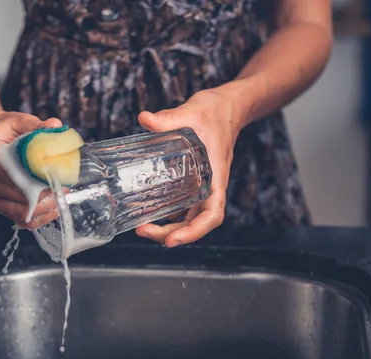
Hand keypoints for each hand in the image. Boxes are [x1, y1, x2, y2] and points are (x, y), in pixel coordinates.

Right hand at [0, 111, 62, 227]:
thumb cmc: (7, 130)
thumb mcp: (20, 121)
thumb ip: (36, 125)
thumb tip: (55, 126)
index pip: (13, 175)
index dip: (36, 180)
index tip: (57, 180)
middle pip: (18, 196)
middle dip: (44, 195)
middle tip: (64, 190)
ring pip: (20, 211)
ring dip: (43, 207)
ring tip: (60, 198)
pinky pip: (19, 219)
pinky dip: (38, 217)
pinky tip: (52, 208)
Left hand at [136, 86, 246, 246]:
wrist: (227, 106)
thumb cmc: (216, 111)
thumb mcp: (192, 112)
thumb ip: (169, 118)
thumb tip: (145, 119)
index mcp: (216, 176)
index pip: (212, 215)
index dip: (193, 232)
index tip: (171, 240)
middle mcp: (211, 186)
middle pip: (195, 223)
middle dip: (170, 234)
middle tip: (142, 231)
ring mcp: (203, 185)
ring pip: (188, 217)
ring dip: (168, 228)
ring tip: (142, 227)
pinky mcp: (194, 181)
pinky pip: (183, 205)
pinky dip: (168, 214)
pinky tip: (149, 212)